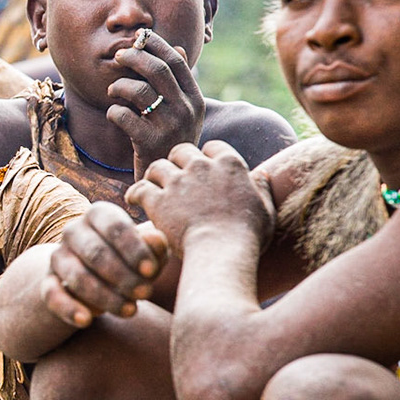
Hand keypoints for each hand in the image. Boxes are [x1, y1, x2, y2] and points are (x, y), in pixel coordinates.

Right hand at [41, 202, 170, 327]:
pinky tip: (86, 321)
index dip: (134, 249)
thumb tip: (157, 239)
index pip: (114, 226)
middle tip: (146, 293)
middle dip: (122, 276)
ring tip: (131, 310)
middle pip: (96, 252)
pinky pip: (52, 295)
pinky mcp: (47, 282)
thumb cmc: (132, 260)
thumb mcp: (148, 253)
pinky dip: (68, 309)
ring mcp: (57, 256)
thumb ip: (155, 247)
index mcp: (99, 214)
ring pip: (77, 276)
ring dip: (105, 296)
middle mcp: (73, 230)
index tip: (152, 271)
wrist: (98, 276)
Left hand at [104, 29, 205, 173]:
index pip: (176, 62)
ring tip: (113, 90)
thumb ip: (180, 84)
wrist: (168, 181)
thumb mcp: (185, 114)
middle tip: (119, 56)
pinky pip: (123, 116)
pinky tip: (114, 114)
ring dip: (119, 85)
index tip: (139, 36)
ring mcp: (169, 127)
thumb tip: (178, 49)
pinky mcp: (150, 143)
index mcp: (195, 100)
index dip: (156, 44)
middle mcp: (186, 111)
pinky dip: (113, 111)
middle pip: (157, 70)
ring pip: (139, 91)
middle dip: (134, 57)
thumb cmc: (171, 142)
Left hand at [129, 141, 270, 252]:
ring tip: (153, 187)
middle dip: (177, 161)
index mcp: (229, 165)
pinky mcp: (158, 200)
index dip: (207, 157)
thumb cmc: (247, 235)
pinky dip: (135, 193)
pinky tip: (134, 200)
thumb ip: (261, 189)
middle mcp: (201, 167)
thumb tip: (260, 175)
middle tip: (174, 177)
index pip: (213, 147)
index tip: (204, 169)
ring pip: (158, 166)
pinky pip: (140, 188)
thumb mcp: (265, 210)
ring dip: (155, 176)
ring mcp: (178, 182)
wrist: (221, 251)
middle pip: (181, 151)